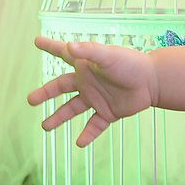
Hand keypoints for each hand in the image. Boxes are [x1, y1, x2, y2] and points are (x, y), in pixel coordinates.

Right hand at [27, 36, 158, 146]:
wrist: (154, 82)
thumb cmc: (131, 64)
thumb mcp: (108, 56)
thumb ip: (88, 52)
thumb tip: (68, 46)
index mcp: (85, 65)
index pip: (63, 54)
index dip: (50, 46)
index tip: (37, 41)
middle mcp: (88, 82)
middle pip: (60, 87)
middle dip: (45, 93)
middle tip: (30, 100)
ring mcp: (97, 98)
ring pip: (72, 109)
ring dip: (59, 118)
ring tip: (45, 127)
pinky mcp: (109, 112)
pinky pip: (95, 125)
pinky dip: (88, 134)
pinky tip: (79, 143)